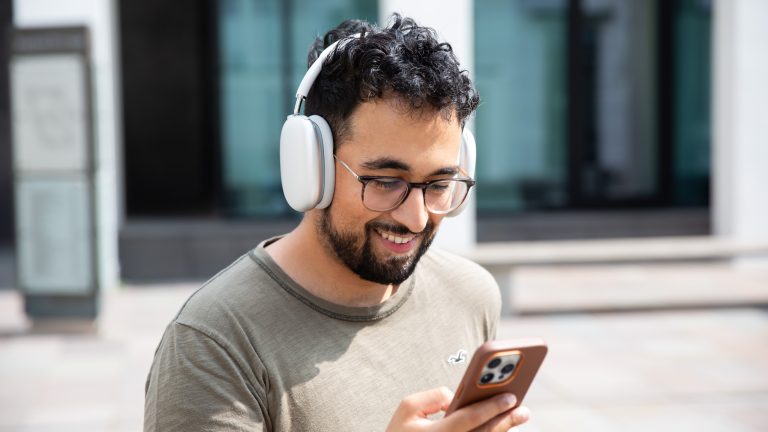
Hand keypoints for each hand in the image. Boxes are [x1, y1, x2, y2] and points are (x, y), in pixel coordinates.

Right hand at [386, 387, 530, 430]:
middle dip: (506, 420)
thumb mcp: (408, 407)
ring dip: (503, 429)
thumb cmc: (400, 431)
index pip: (468, 419)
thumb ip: (434, 396)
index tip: (510, 397)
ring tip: (518, 416)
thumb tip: (457, 398)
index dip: (490, 407)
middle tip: (523, 409)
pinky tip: (502, 426)